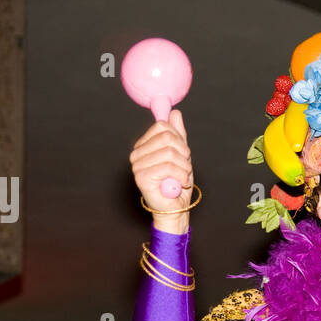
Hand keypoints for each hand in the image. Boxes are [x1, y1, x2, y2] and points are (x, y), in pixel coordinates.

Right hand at [130, 109, 193, 230]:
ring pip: (169, 152)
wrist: (176, 207)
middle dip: (183, 154)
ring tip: (182, 177)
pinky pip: (168, 167)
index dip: (179, 139)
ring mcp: (137, 165)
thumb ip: (177, 134)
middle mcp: (136, 154)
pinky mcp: (142, 177)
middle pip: (167, 138)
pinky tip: (179, 183)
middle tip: (184, 168)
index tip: (183, 154)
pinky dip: (181, 176)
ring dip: (184, 167)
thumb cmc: (177, 182)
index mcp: (143, 145)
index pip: (162, 127)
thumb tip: (175, 113)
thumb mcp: (181, 154)